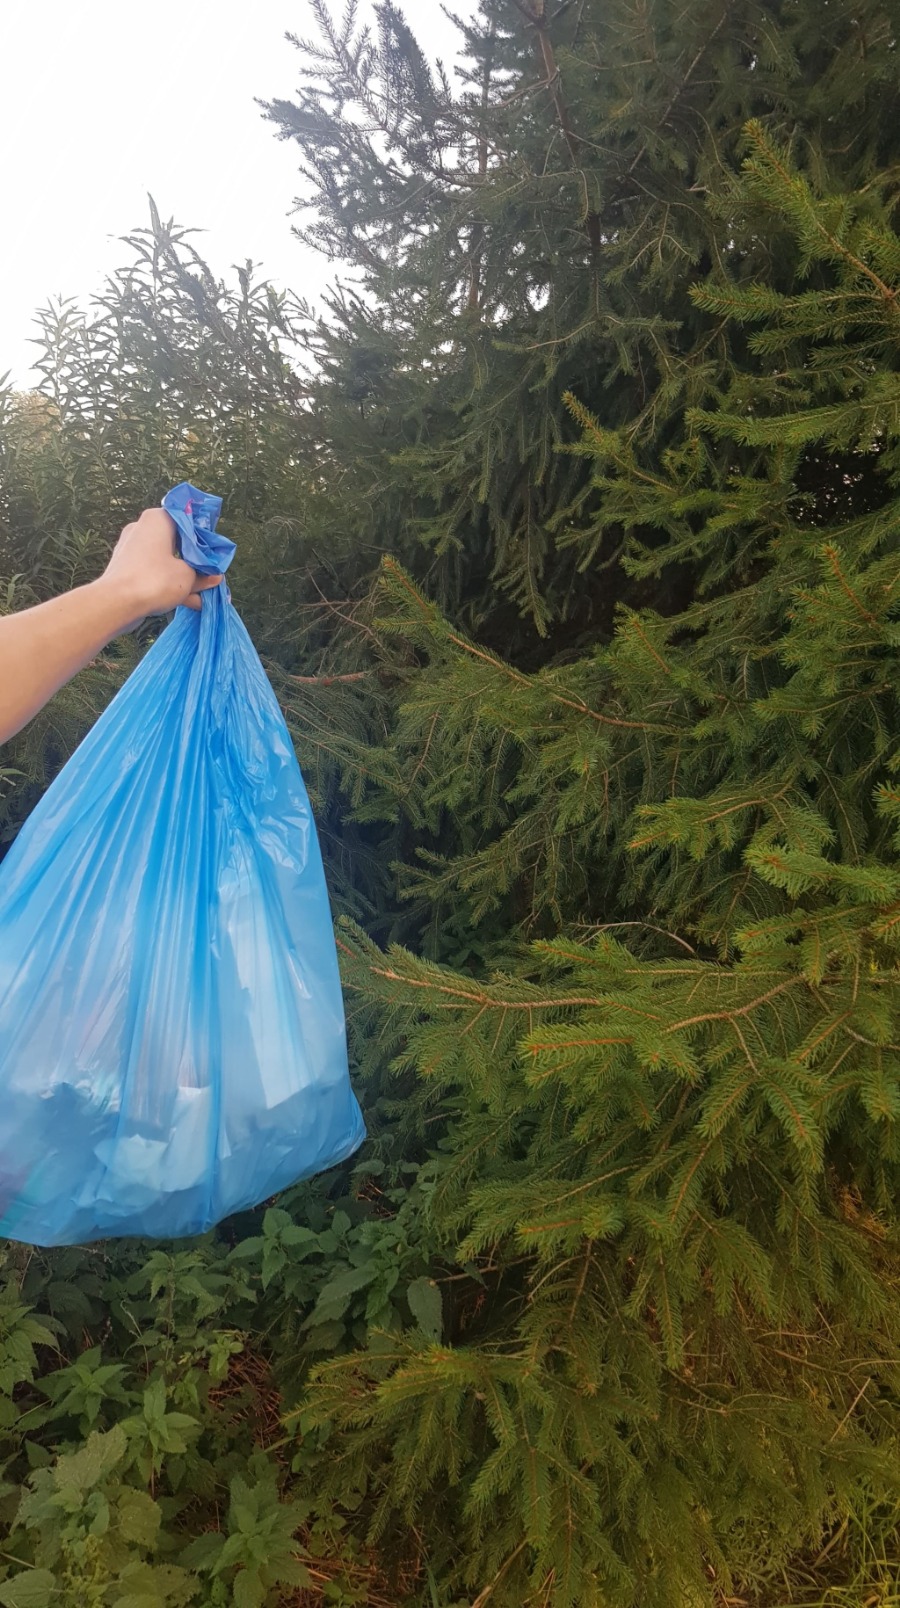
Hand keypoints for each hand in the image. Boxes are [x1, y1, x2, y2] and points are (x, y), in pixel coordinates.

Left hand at [100, 509, 222, 620]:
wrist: (116, 603)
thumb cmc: (155, 580)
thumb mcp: (188, 577)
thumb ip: (203, 575)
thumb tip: (216, 577)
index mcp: (158, 519)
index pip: (188, 521)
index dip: (205, 538)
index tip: (216, 554)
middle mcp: (143, 528)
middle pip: (178, 543)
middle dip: (196, 563)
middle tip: (212, 577)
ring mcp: (133, 548)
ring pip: (167, 560)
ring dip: (185, 577)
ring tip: (204, 595)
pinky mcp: (127, 567)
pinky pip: (155, 571)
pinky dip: (169, 583)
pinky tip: (189, 602)